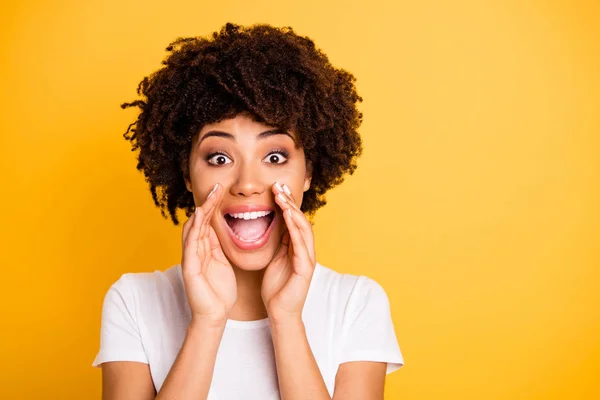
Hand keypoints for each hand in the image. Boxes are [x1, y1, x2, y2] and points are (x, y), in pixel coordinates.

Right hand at [181, 183, 235, 325]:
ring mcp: (190, 259)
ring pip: (192, 230)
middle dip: (206, 204)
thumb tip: (219, 228)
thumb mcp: (222, 263)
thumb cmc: (219, 292)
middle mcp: (194, 252)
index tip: (221, 190)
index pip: (206, 223)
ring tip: (209, 197)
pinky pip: (190, 245)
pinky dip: (195, 230)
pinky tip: (200, 218)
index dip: (212, 206)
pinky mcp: (189, 269)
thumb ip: (217, 247)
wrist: (214, 315)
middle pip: (198, 222)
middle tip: (216, 187)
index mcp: (204, 250)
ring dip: (201, 213)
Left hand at [261, 182, 316, 322]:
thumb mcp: (276, 259)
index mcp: (297, 248)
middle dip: (290, 202)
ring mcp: (307, 259)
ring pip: (303, 229)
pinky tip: (288, 218)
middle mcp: (305, 250)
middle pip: (300, 220)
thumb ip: (280, 244)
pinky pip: (301, 245)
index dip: (286, 203)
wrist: (280, 313)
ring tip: (283, 197)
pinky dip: (295, 230)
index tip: (276, 188)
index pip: (293, 220)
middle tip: (279, 186)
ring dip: (293, 211)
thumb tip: (277, 226)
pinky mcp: (305, 269)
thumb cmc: (277, 289)